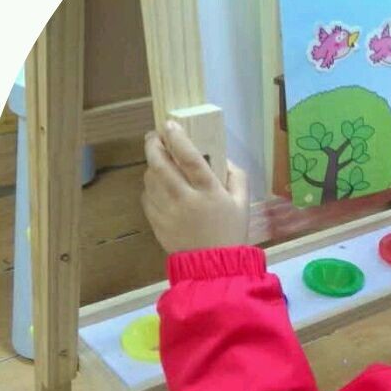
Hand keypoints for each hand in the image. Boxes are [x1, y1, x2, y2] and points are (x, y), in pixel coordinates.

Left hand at [142, 121, 249, 253]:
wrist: (213, 266)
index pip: (189, 158)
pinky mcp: (156, 222)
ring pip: (150, 179)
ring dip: (151, 165)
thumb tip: (222, 158)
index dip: (177, 138)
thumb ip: (236, 177)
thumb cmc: (231, 232)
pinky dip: (150, 186)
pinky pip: (147, 196)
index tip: (170, 125)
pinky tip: (158, 185)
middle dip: (153, 145)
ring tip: (157, 159)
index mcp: (209, 192)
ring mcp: (167, 211)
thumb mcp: (243, 203)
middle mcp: (185, 198)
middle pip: (160, 164)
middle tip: (154, 137)